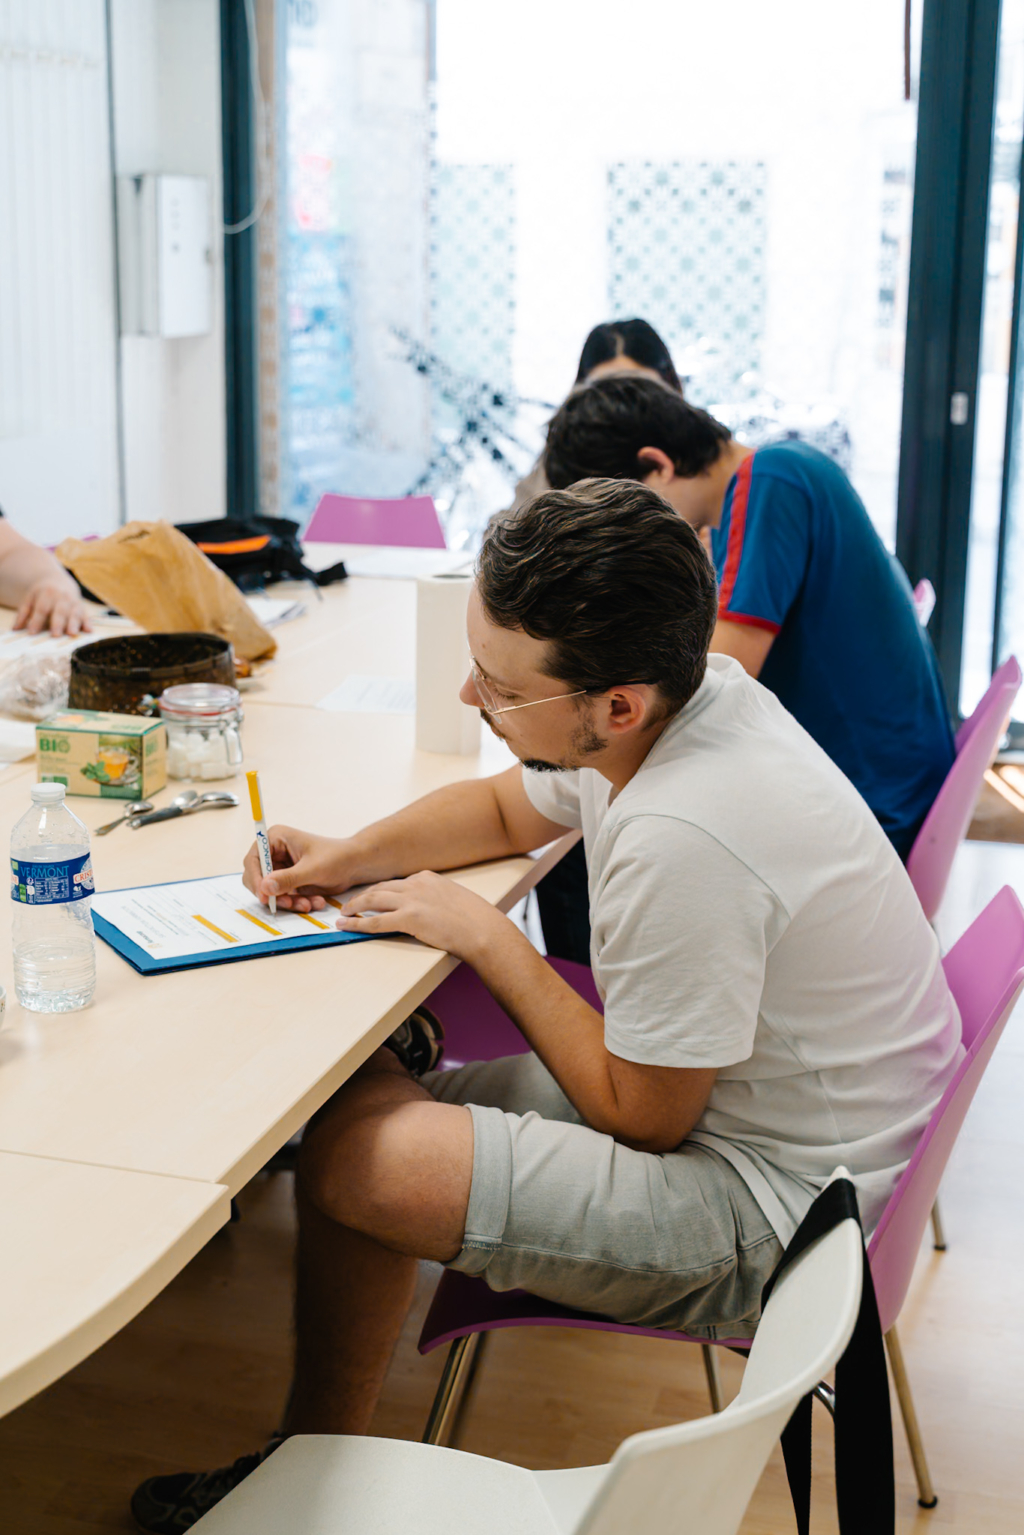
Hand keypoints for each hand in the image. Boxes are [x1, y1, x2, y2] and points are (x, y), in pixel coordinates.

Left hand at [14, 578, 91, 636]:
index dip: (37, 621)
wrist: (59, 581)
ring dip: (74, 624)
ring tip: (72, 633)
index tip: (32, 632)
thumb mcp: (30, 599)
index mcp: (47, 594)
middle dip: (58, 623)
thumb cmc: (42, 594)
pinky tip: (89, 630)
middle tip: (55, 634)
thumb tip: (16, 629)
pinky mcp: (82, 608)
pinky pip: (86, 616)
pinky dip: (88, 623)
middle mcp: (62, 597)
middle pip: (60, 611)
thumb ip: (23, 613)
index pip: (41, 608)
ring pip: (74, 613)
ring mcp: (74, 602)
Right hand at [242, 824, 359, 910]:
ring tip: (308, 904)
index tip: (265, 896)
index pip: (253, 860)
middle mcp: (274, 853)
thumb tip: (264, 887)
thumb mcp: (312, 869)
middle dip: (273, 894)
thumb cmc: (336, 858)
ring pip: (270, 892)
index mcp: (275, 838)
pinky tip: (314, 902)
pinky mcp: (288, 882)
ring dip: (287, 901)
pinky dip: (295, 903)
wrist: (354, 865)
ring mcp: (280, 868)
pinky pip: (282, 897)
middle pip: (257, 878)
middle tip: (289, 903)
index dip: (255, 879)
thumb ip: (288, 879)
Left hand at [335, 870, 505, 960]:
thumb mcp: (452, 898)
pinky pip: (376, 921)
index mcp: (427, 878)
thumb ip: (434, 899)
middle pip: (379, 888)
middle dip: (362, 896)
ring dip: (354, 907)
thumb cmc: (474, 919)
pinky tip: (347, 927)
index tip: (370, 897)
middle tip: (349, 904)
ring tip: (343, 914)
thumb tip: (425, 910)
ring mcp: (411, 900)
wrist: (482, 929)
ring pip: (372, 900)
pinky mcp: (409, 918)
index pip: (395, 882)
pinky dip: (358, 924)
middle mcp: (416, 884)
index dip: (379, 891)